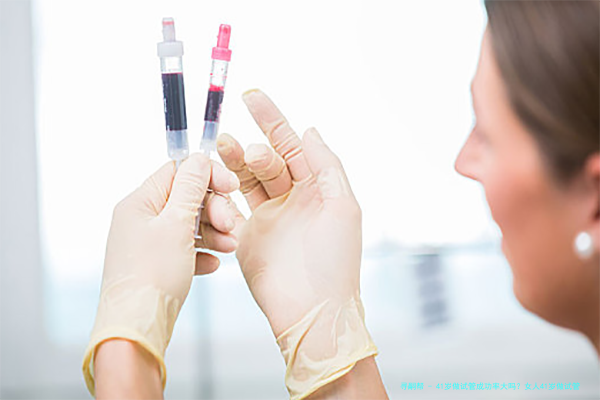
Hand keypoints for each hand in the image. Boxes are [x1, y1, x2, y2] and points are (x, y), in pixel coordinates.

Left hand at [82, 153, 238, 395]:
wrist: (136, 327)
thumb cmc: (151, 275)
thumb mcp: (176, 225)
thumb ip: (191, 189)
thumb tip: (199, 159)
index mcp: (139, 203)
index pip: (177, 172)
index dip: (207, 176)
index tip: (232, 186)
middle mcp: (141, 219)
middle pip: (186, 200)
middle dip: (213, 210)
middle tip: (230, 225)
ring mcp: (148, 243)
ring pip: (188, 226)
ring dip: (213, 233)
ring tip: (229, 247)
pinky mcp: (157, 265)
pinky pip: (184, 250)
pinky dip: (202, 254)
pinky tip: (213, 265)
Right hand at [217, 90, 377, 399]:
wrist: (311, 309)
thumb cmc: (334, 259)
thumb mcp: (342, 205)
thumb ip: (326, 164)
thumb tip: (310, 129)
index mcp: (317, 188)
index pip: (291, 145)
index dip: (272, 120)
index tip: (251, 96)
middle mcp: (293, 198)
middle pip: (265, 159)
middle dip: (249, 146)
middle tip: (235, 146)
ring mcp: (269, 216)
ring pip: (245, 178)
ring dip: (232, 161)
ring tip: (219, 151)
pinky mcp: (248, 234)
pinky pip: (231, 205)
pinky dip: (222, 190)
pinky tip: (216, 181)